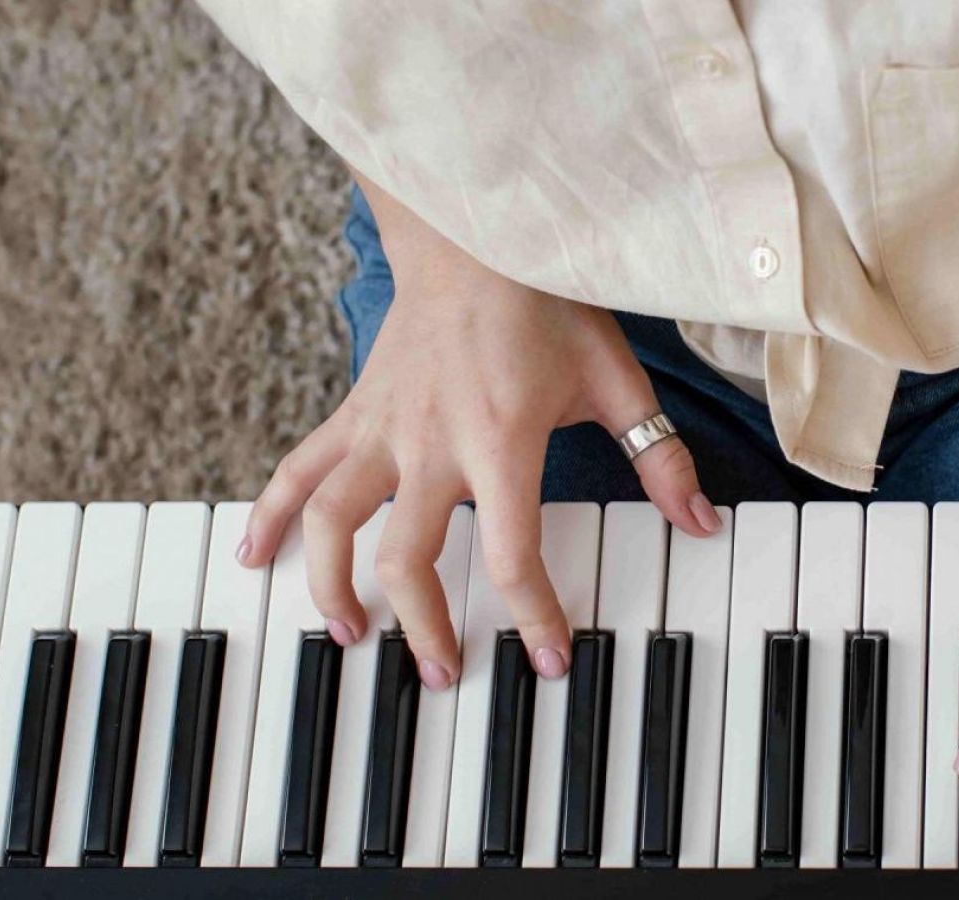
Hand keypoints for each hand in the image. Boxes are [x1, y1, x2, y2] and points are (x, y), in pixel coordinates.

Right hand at [235, 182, 719, 687]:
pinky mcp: (354, 412)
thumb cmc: (549, 306)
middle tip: (443, 675)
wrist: (475, 237)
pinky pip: (298, 468)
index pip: (513, 553)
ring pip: (336, 521)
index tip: (548, 662)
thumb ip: (659, 457)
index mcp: (501, 440)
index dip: (533, 617)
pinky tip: (257, 558)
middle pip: (408, 556)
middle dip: (424, 626)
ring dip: (332, 585)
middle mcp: (430, 441)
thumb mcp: (617, 379)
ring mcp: (382, 428)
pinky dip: (272, 515)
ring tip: (348, 633)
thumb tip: (701, 522)